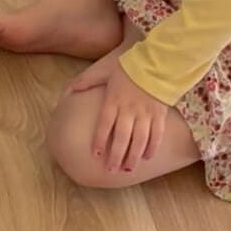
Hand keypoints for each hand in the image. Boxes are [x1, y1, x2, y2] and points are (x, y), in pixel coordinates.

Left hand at [70, 53, 169, 171]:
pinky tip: (147, 157)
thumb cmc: (129, 65)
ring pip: (140, 140)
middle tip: (110, 170)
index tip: (95, 154)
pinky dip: (153, 147)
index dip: (100, 140)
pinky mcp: (160, 114)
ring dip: (133, 156)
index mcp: (114, 101)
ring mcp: (146, 113)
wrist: (158, 59)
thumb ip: (87, 80)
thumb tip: (70, 90)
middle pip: (122, 138)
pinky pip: (157, 134)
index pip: (104, 125)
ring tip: (127, 169)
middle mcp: (129, 110)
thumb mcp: (104, 69)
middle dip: (116, 156)